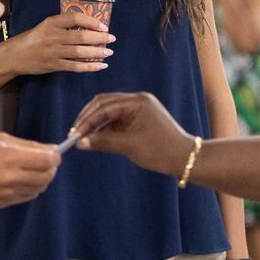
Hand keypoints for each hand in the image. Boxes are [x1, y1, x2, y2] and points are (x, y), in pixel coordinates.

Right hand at [0, 133, 61, 206]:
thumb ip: (26, 145)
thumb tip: (48, 149)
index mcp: (11, 158)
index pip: (48, 160)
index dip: (55, 155)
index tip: (54, 152)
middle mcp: (12, 178)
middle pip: (47, 175)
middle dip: (51, 167)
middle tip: (47, 160)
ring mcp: (8, 193)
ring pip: (40, 188)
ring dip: (42, 178)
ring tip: (34, 169)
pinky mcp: (4, 203)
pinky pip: (27, 196)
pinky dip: (31, 187)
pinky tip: (23, 179)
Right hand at [6, 9, 114, 76]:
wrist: (16, 55)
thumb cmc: (35, 39)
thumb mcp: (47, 26)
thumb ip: (64, 26)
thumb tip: (90, 28)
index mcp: (52, 22)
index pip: (75, 18)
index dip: (92, 21)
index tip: (103, 25)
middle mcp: (53, 36)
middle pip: (81, 36)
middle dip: (99, 38)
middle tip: (112, 38)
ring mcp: (53, 52)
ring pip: (80, 52)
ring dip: (97, 52)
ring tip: (108, 52)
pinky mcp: (53, 65)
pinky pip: (75, 66)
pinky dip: (90, 66)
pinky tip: (100, 65)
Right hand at [70, 92, 191, 177]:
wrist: (185, 158)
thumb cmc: (161, 151)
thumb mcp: (129, 147)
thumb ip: (103, 142)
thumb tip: (80, 142)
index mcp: (137, 101)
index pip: (104, 106)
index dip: (87, 121)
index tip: (74, 135)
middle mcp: (137, 100)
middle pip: (104, 104)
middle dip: (88, 119)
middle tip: (74, 135)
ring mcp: (139, 108)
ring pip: (109, 112)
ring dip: (96, 124)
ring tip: (82, 139)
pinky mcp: (139, 118)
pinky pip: (117, 120)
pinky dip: (105, 128)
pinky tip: (96, 139)